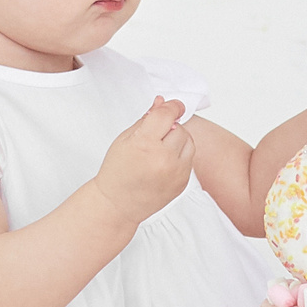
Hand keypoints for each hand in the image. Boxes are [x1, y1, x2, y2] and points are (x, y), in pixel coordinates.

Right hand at [94, 98, 194, 226]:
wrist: (117, 204)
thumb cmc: (117, 172)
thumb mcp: (125, 140)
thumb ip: (146, 119)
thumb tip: (161, 103)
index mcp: (144, 145)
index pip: (167, 114)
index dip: (171, 106)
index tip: (173, 105)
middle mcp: (163, 159)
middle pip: (179, 128)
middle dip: (169, 128)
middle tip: (154, 138)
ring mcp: (175, 172)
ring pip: (189, 142)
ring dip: (178, 141)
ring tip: (159, 151)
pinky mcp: (183, 182)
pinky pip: (190, 159)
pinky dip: (180, 157)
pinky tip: (163, 164)